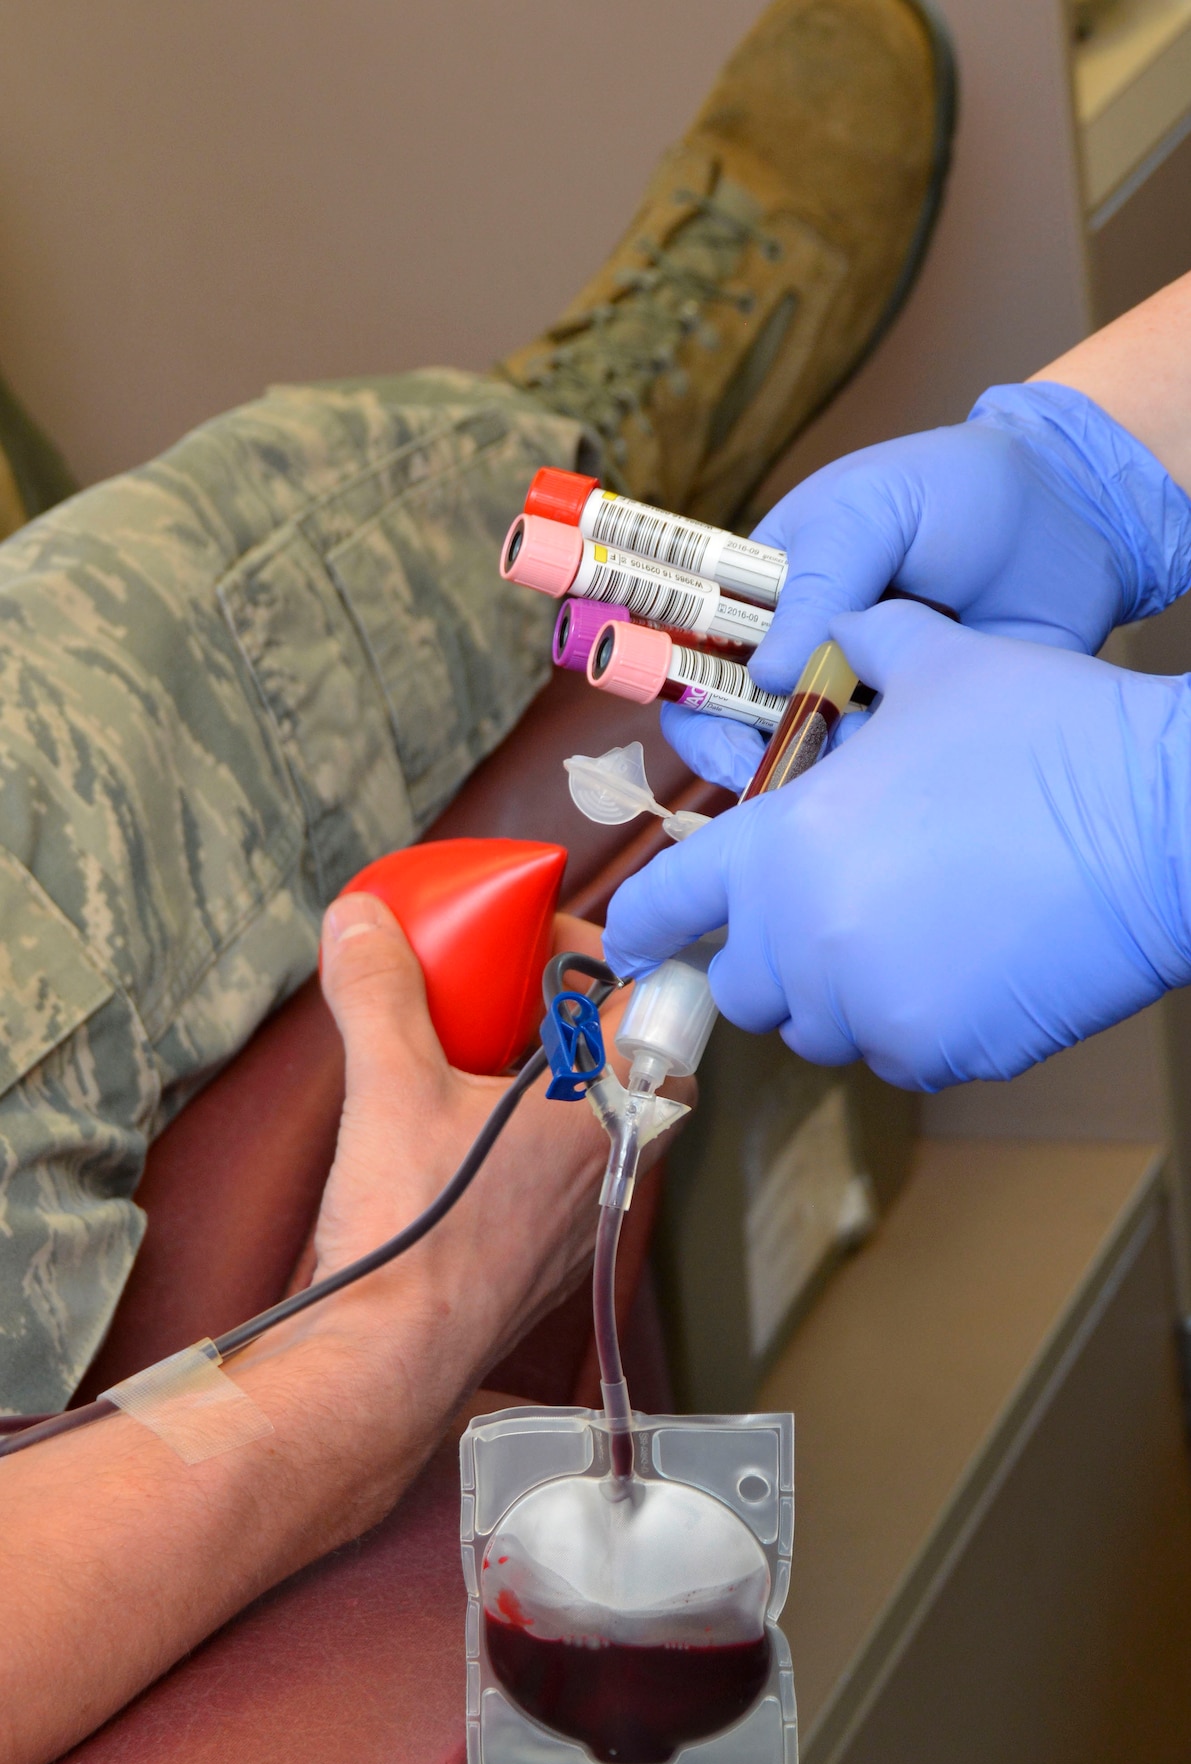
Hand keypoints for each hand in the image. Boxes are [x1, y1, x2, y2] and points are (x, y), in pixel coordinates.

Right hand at [313, 897, 684, 1406]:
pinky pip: (566, 1163)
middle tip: (508, 990)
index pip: (655, 996)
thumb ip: (378, 989)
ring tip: (475, 1050)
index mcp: (611, 1105)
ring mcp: (590, 1207)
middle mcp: (618, 1157)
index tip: (542, 938)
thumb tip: (361, 920)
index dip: (606, 951)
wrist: (393, 1361)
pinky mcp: (555, 1246)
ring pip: (602, 1112)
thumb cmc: (417, 1239)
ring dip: (553, 1071)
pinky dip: (530, 1130)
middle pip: (633, 1051)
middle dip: (577, 1011)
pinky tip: (461, 1127)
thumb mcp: (388, 1085)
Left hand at [603, 601, 1190, 1091]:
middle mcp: (804, 941)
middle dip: (769, 953)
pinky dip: (910, 1021)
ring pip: (817, 1025)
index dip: (640, 927)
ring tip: (906, 932)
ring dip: (838, 991)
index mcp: (781, 846)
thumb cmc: (1049, 734)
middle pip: (744, 983)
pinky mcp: (937, 1054)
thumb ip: (859, 651)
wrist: (1163, 824)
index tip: (630, 946)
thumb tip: (836, 635)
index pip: (666, 905)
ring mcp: (869, 1008)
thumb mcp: (937, 666)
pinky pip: (893, 1052)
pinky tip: (964, 965)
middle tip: (825, 913)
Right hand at [660, 381, 1190, 792]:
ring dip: (812, 773)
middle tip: (771, 775)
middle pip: (733, 727)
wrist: (1073, 520)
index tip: (716, 729)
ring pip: (801, 765)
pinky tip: (905, 766)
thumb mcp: (870, 508)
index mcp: (768, 593)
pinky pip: (874, 782)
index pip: (691, 654)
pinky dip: (876, 787)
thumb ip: (817, 581)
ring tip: (857, 752)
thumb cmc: (957, 488)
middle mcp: (800, 653)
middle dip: (741, 757)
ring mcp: (856, 701)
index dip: (685, 697)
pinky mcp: (913, 738)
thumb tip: (764, 677)